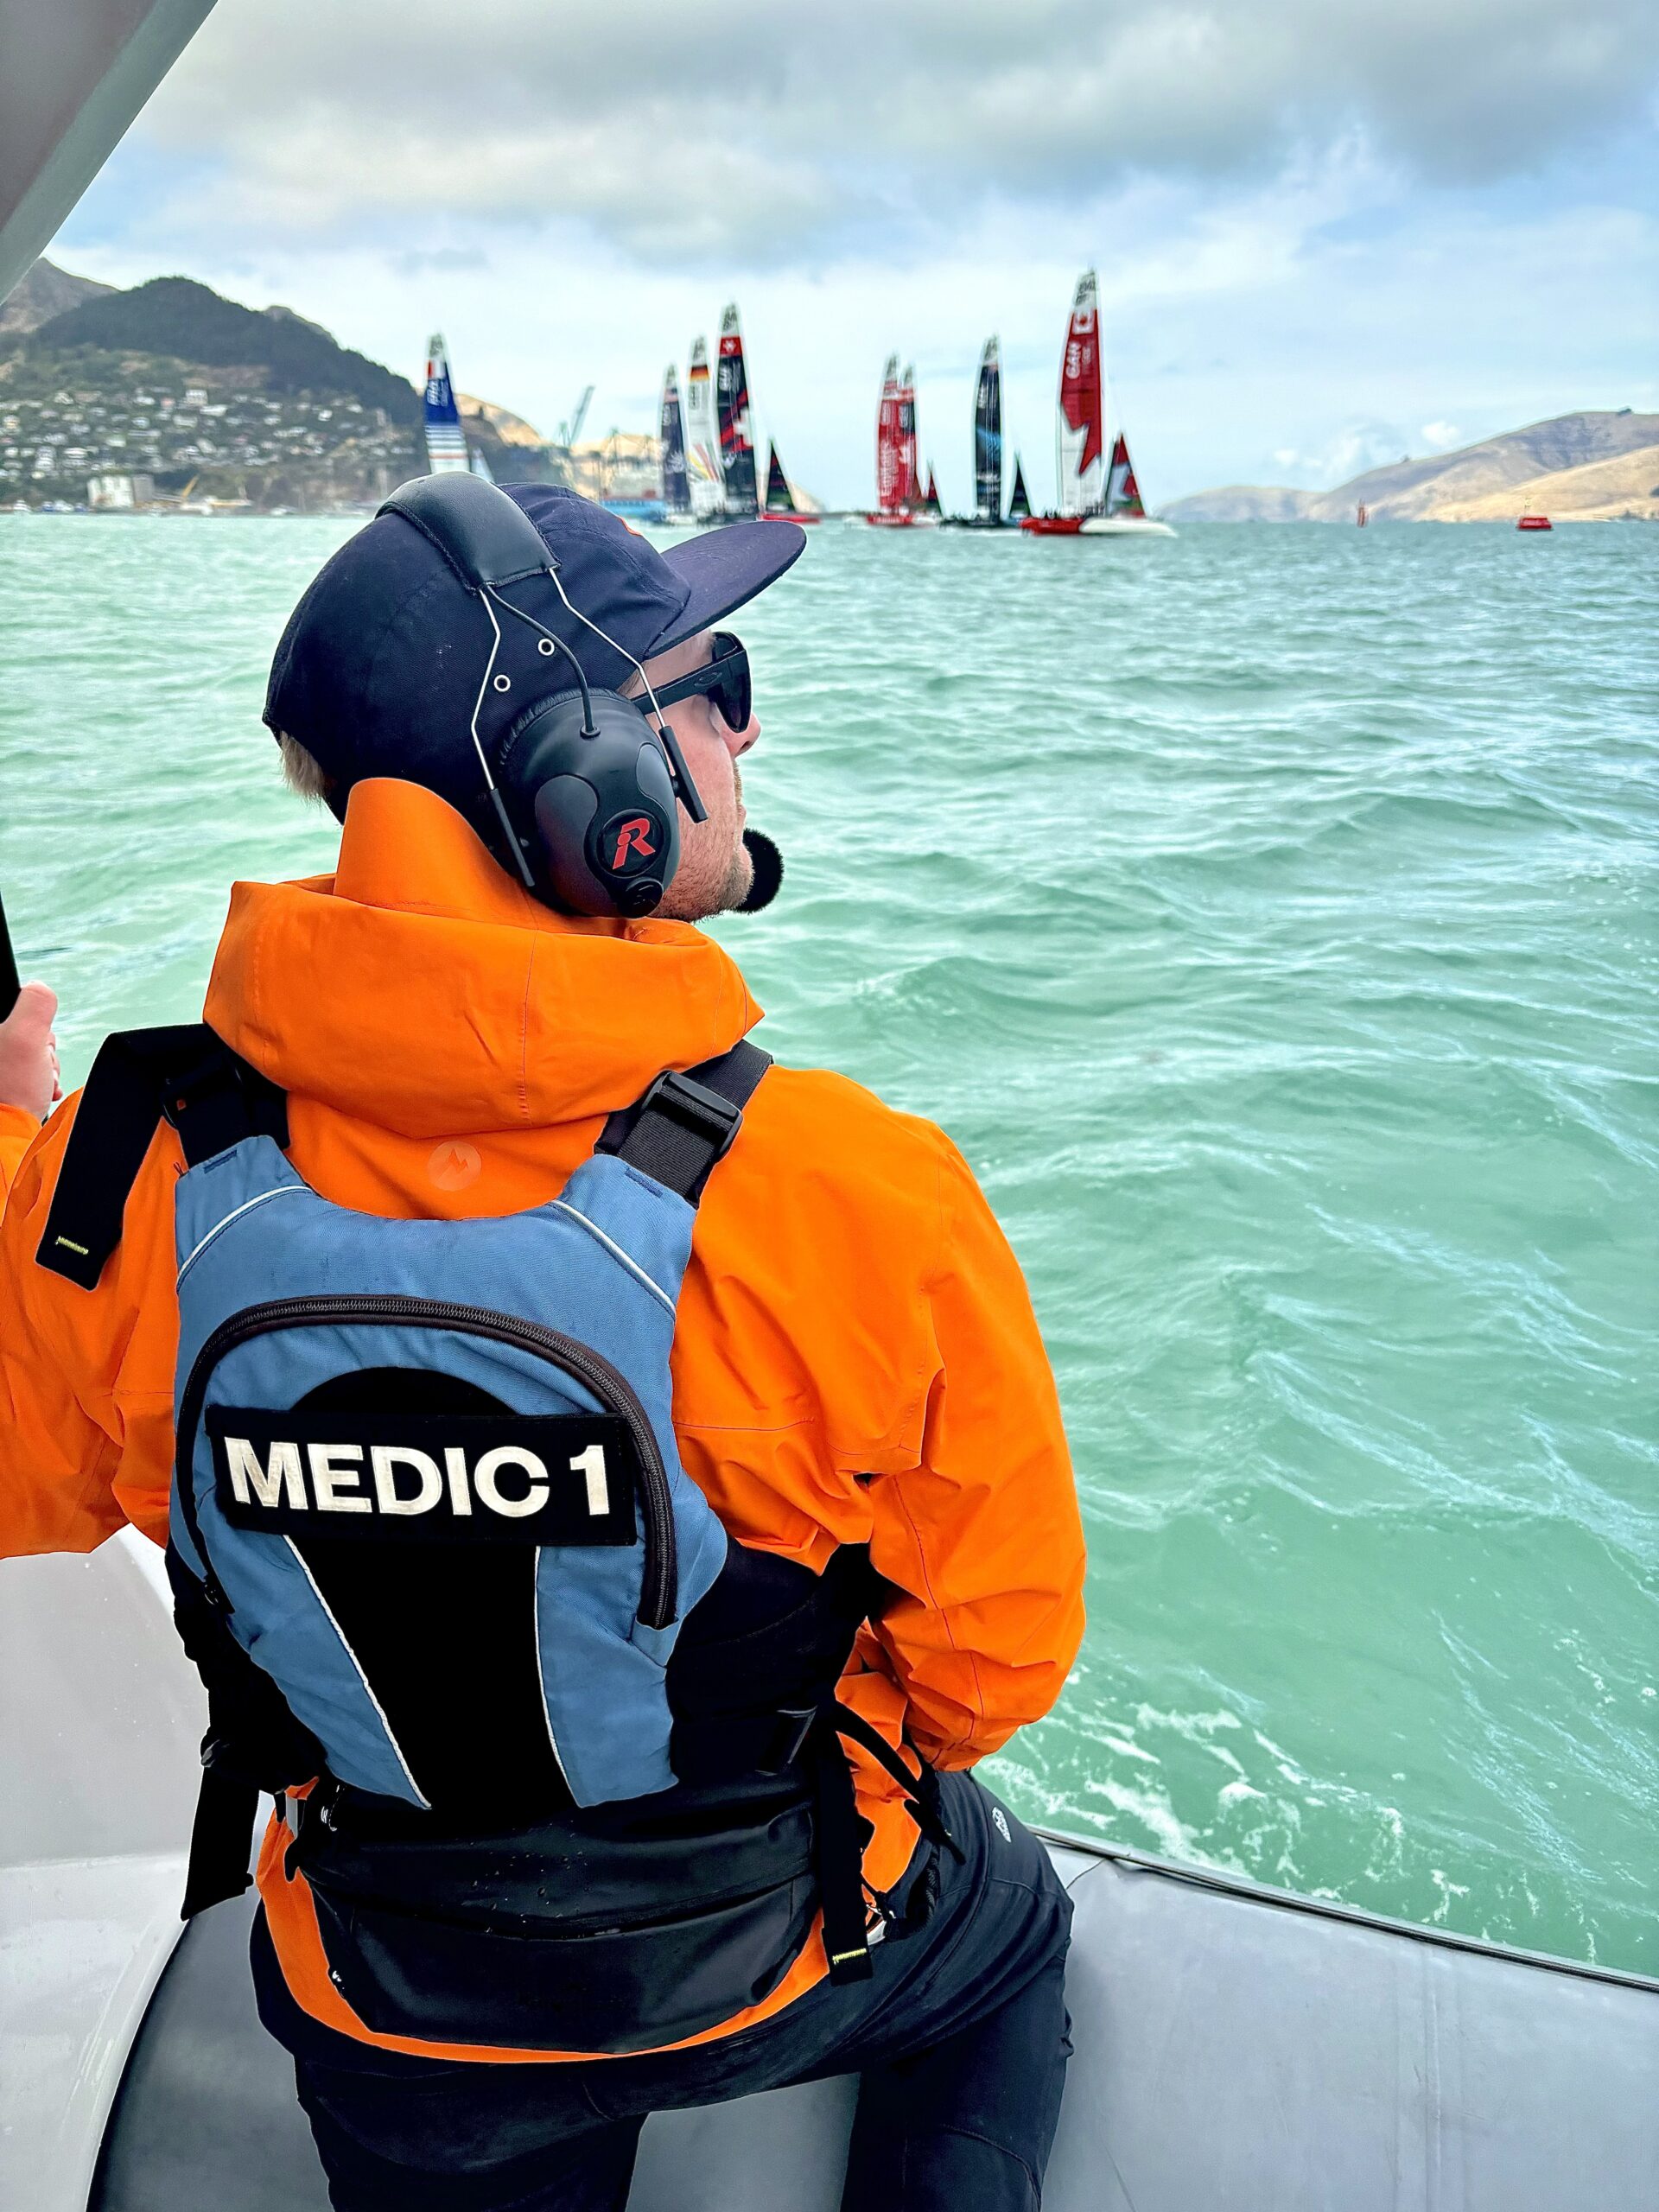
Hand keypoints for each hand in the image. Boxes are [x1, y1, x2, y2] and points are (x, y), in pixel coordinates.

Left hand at [0, 982, 62, 1119]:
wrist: (13, 1134)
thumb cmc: (11, 1091)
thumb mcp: (27, 1037)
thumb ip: (36, 1003)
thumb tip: (40, 988)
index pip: (17, 1010)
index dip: (34, 1024)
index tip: (36, 1043)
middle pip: (26, 1031)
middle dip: (42, 1049)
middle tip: (36, 1065)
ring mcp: (3, 1065)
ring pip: (30, 1051)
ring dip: (44, 1066)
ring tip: (37, 1082)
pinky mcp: (6, 1082)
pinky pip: (29, 1070)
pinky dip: (40, 1080)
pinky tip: (39, 1090)